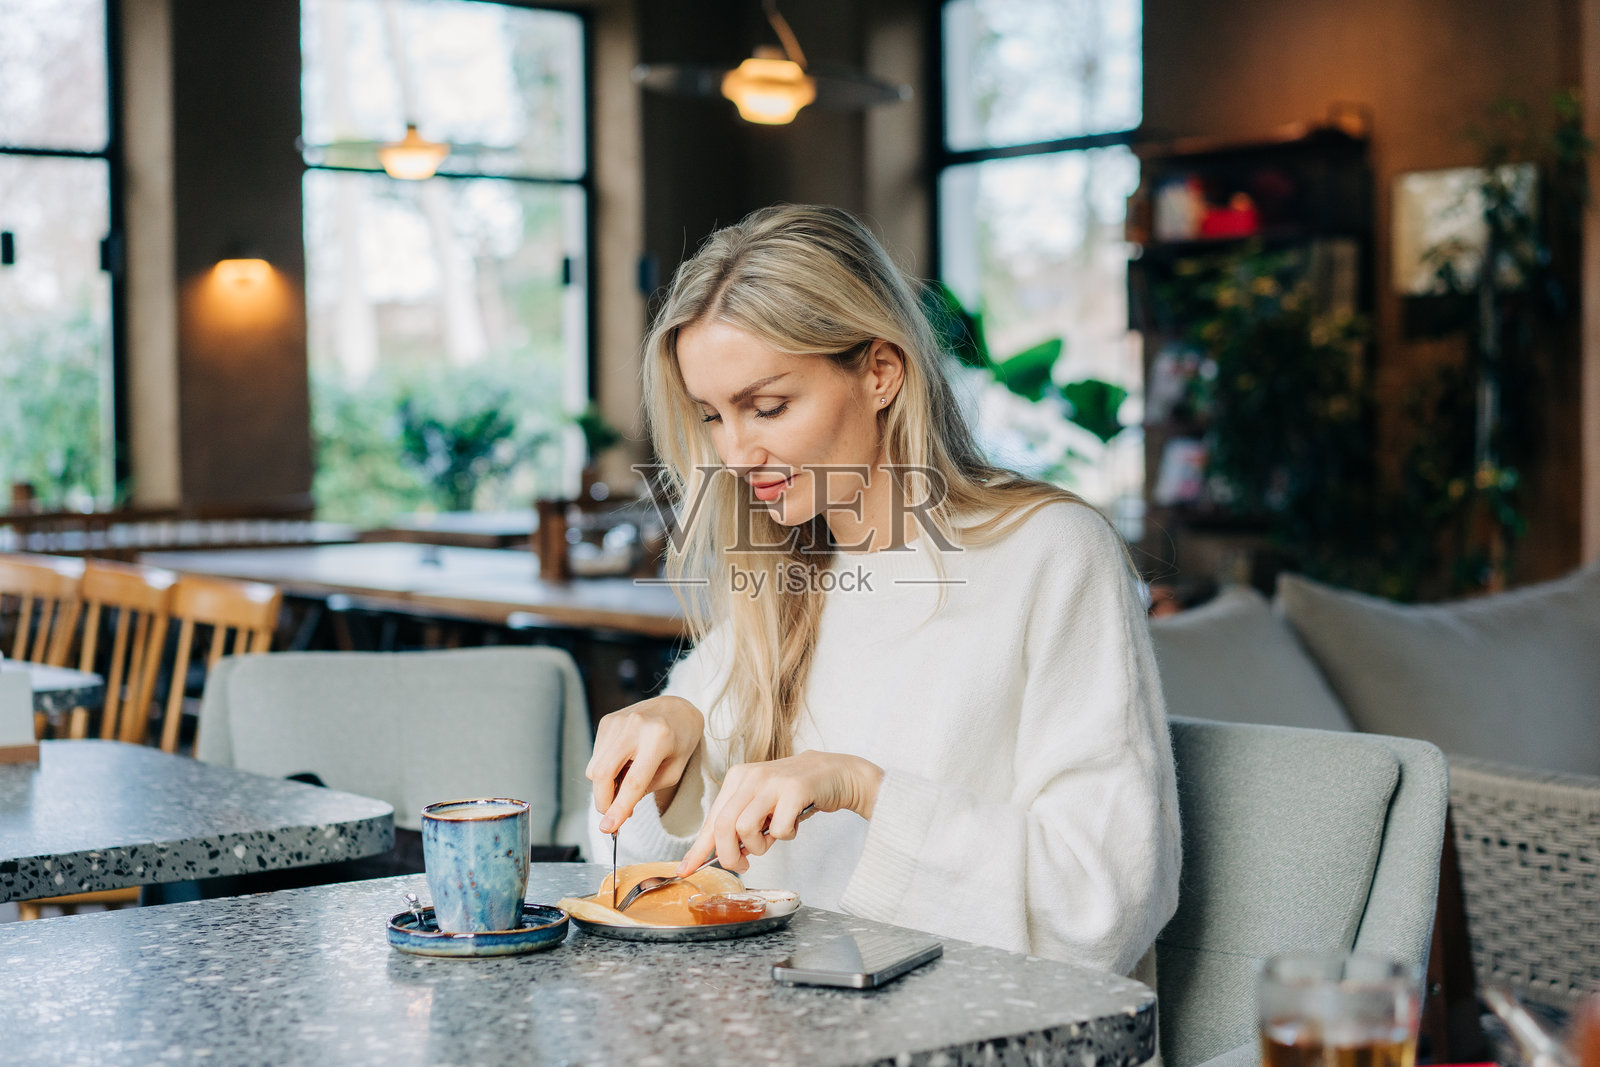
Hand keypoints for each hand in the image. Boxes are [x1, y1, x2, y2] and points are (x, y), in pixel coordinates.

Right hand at [586, 695, 704, 833]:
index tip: (608, 828)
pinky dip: (605, 769)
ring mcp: (617, 721)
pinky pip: (596, 757)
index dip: (618, 807)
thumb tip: (616, 810)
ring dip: (606, 785)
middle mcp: (634, 726)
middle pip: (602, 773)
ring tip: (628, 779)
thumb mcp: (674, 770)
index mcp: (658, 738)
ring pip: (595, 767)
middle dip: (603, 801)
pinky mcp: (606, 721)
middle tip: (613, 815)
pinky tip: (624, 764)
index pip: (633, 781)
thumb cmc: (680, 741)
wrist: (677, 707)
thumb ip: (646, 790)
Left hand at [677, 750, 883, 875]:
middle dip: (729, 856)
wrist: (834, 774)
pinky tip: (793, 823)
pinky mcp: (795, 789)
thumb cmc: (793, 795)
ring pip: (746, 829)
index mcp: (738, 778)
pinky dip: (786, 836)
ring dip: (760, 846)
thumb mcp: (760, 804)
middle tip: (743, 865)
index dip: (698, 848)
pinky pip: (779, 829)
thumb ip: (739, 824)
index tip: (684, 869)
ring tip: (773, 838)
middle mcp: (751, 776)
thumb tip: (715, 855)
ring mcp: (772, 781)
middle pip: (723, 827)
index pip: (712, 819)